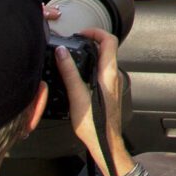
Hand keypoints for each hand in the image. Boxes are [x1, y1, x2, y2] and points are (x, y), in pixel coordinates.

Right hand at [53, 26, 132, 175]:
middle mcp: (114, 76)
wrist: (105, 143)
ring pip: (105, 60)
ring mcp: (112, 84)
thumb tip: (61, 52)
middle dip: (92, 40)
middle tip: (75, 42)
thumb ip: (70, 73)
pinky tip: (77, 74)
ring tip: (73, 56)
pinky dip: (91, 65)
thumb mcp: (77, 96)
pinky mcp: (108, 91)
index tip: (81, 33)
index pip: (109, 41)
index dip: (96, 32)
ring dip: (91, 53)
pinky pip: (102, 71)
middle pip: (108, 48)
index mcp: (108, 73)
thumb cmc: (94, 125)